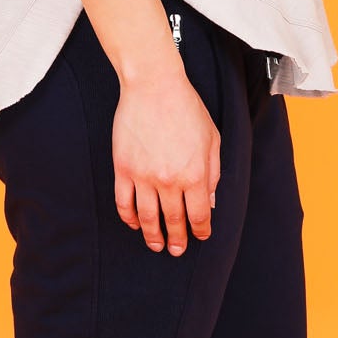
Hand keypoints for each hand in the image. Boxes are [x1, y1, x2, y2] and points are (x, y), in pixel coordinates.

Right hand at [112, 68, 219, 253]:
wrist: (154, 86)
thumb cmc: (186, 108)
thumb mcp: (212, 139)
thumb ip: (213, 172)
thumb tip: (210, 201)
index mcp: (195, 174)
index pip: (199, 215)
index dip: (200, 230)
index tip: (200, 236)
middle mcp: (170, 181)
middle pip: (174, 220)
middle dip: (177, 239)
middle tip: (176, 250)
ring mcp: (144, 176)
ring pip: (147, 217)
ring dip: (152, 235)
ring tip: (156, 245)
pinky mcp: (123, 169)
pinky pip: (124, 202)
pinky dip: (128, 217)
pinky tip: (134, 224)